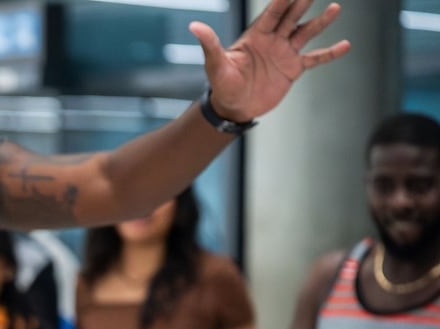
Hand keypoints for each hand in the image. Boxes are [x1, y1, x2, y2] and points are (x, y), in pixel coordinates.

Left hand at [190, 0, 349, 121]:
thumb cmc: (222, 85)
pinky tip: (345, 45)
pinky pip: (315, 59)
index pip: (272, 13)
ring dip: (320, 22)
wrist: (233, 107)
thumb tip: (194, 25)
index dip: (282, 0)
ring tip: (334, 8)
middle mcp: (273, 40)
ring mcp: (284, 53)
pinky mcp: (292, 70)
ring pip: (306, 33)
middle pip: (291, 17)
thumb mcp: (215, 65)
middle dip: (302, 3)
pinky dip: (329, 53)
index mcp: (255, 36)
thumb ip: (210, 44)